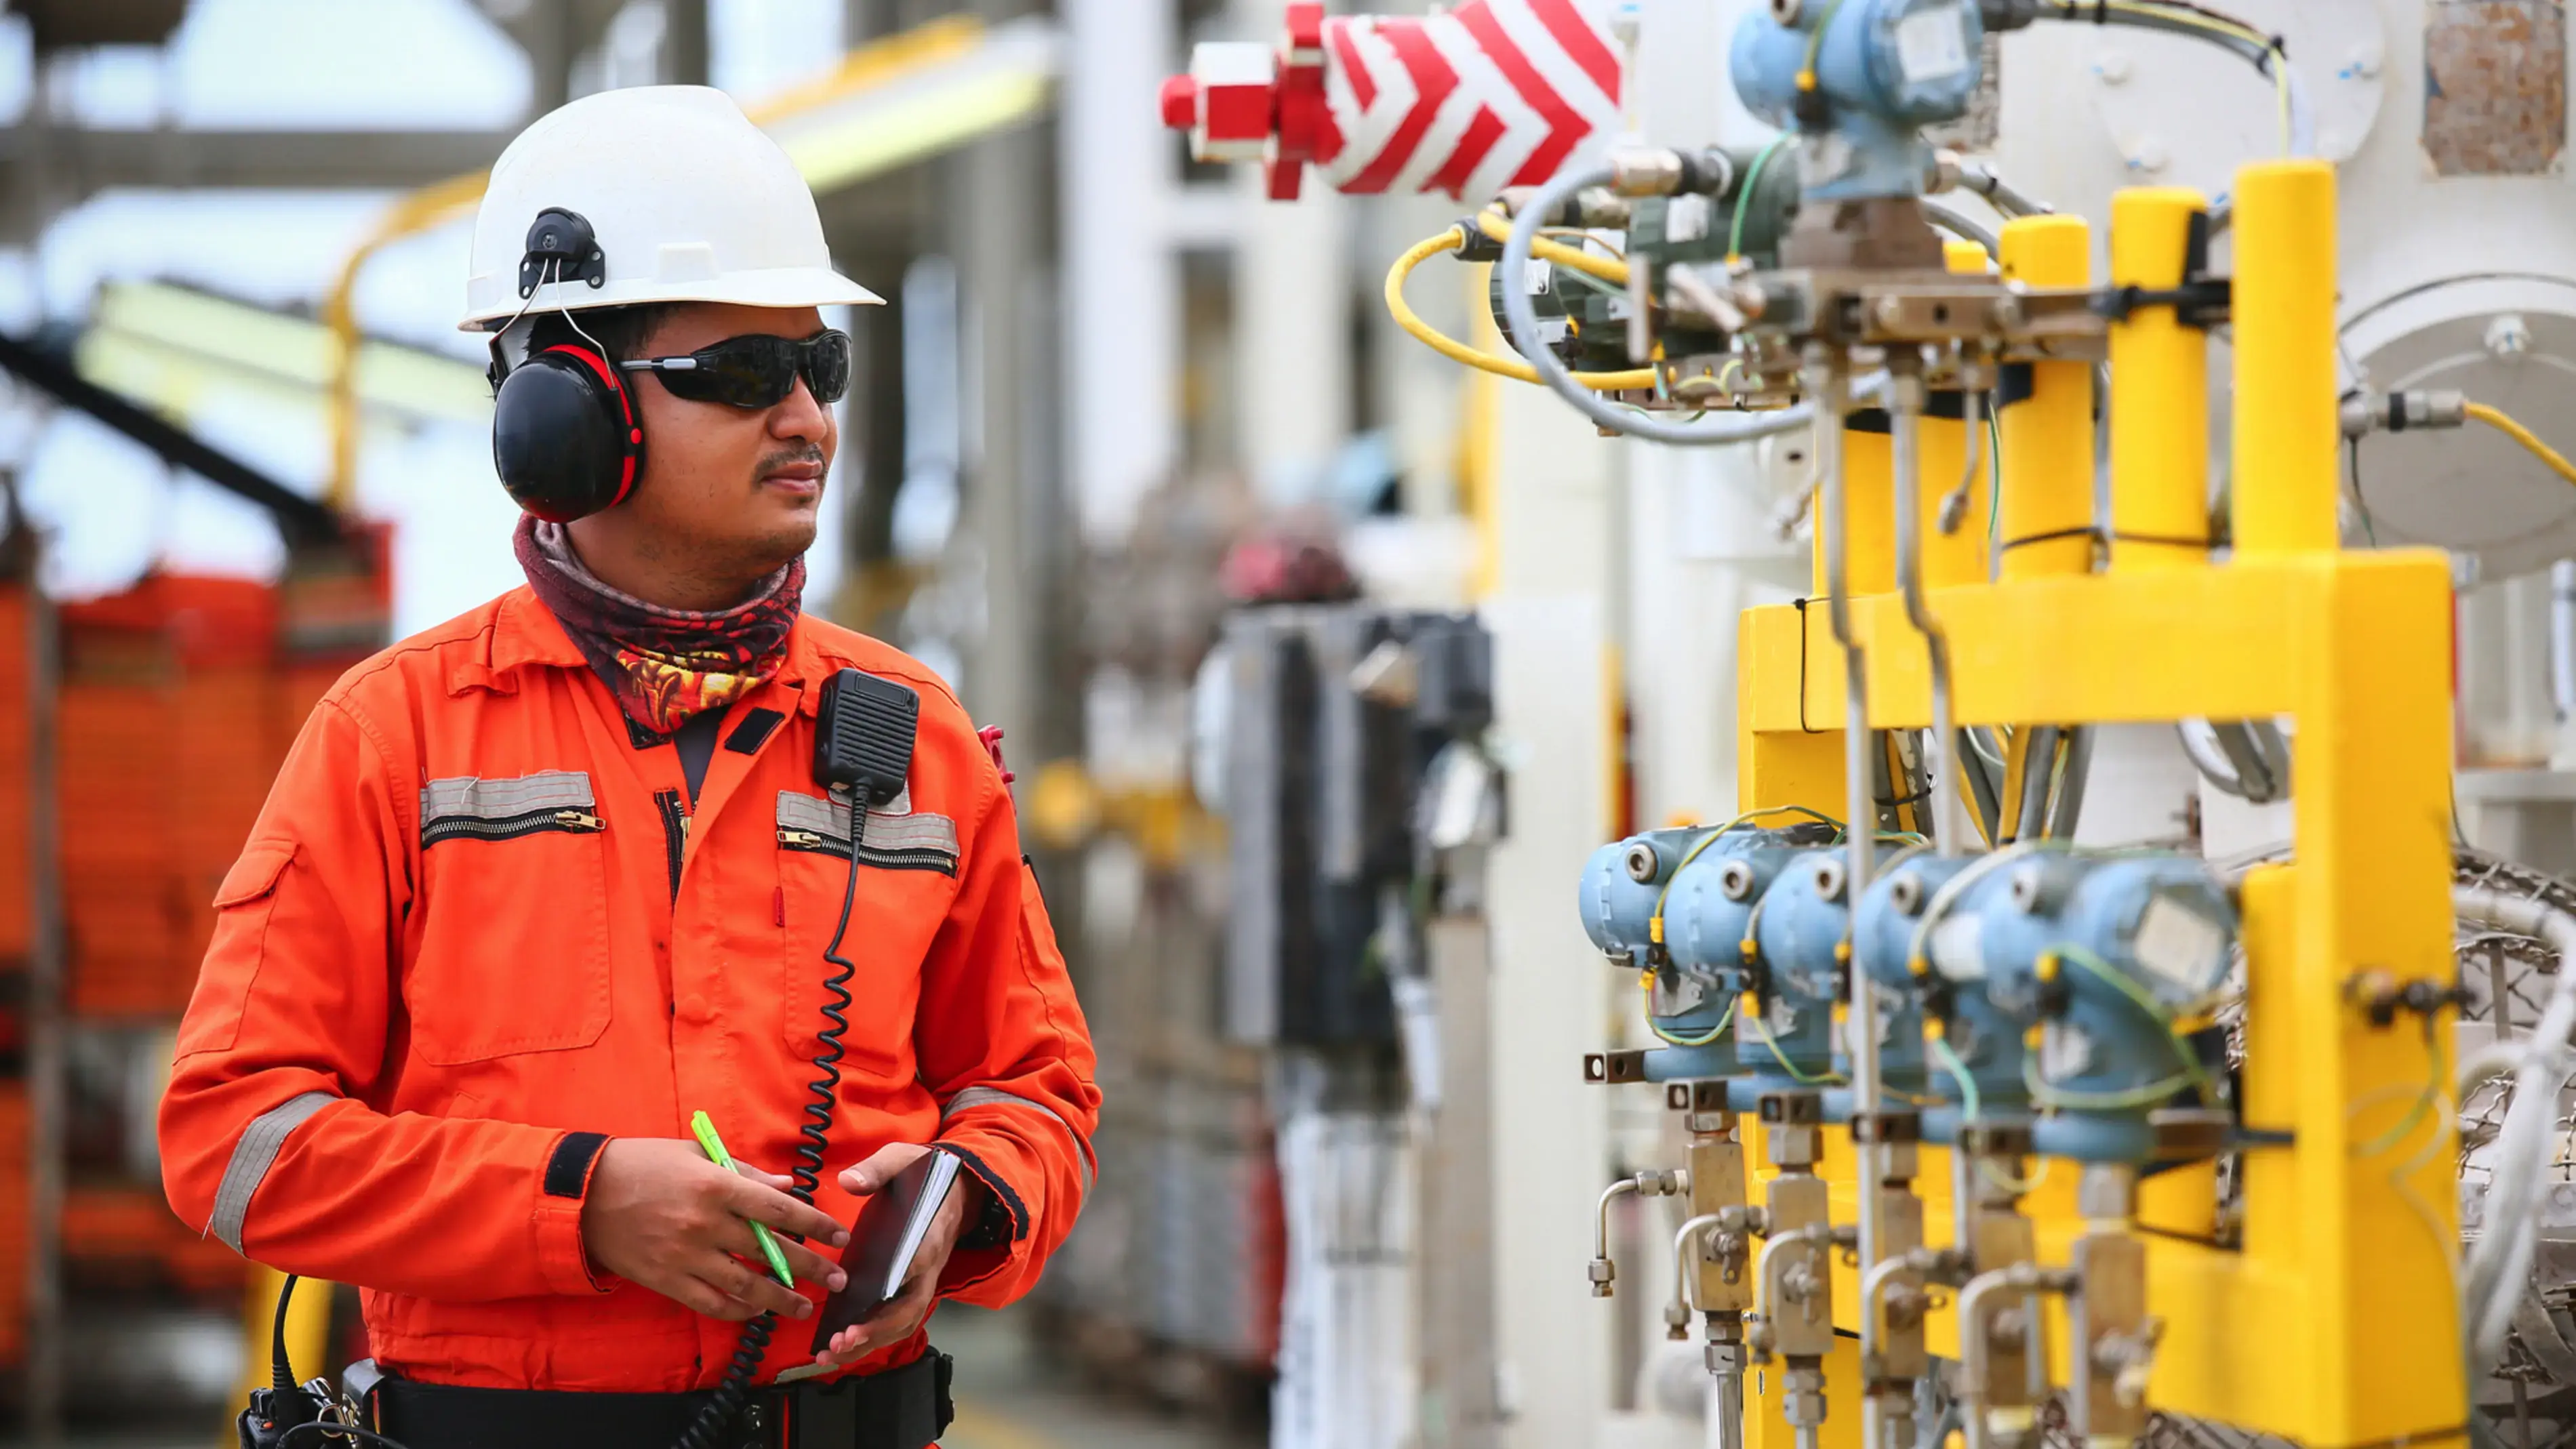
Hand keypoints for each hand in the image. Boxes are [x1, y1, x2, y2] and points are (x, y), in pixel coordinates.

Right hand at [580, 1137, 849, 1321]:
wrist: (582, 1196)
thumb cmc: (641, 1165)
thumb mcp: (694, 1155)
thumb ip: (744, 1172)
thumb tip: (786, 1185)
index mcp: (716, 1185)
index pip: (778, 1209)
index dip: (814, 1225)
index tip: (838, 1236)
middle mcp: (705, 1224)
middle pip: (770, 1251)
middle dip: (810, 1267)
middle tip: (838, 1279)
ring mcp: (686, 1256)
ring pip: (746, 1286)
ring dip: (781, 1299)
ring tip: (805, 1307)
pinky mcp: (667, 1280)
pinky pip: (711, 1303)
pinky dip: (738, 1311)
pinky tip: (757, 1312)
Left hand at [807, 1143, 982, 1370]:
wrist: (957, 1187)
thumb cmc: (925, 1175)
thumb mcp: (902, 1159)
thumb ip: (877, 1169)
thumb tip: (848, 1181)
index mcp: (928, 1233)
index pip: (915, 1264)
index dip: (893, 1287)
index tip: (869, 1301)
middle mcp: (929, 1266)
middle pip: (908, 1308)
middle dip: (875, 1329)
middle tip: (840, 1342)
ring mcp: (923, 1281)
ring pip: (903, 1322)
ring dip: (871, 1342)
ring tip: (833, 1355)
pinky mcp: (913, 1288)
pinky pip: (898, 1321)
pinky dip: (873, 1339)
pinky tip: (843, 1348)